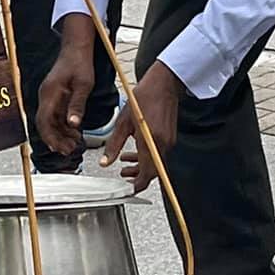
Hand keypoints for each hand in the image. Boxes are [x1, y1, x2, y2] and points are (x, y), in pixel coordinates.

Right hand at [35, 26, 96, 156]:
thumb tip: (73, 124)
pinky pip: (56, 117)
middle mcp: (46, 97)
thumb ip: (77, 104)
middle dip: (55, 139)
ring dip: (61, 135)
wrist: (76, 48)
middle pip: (45, 124)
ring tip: (75, 144)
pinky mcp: (55, 98)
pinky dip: (64, 127)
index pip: (43, 120)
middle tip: (70, 150)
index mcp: (49, 93)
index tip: (59, 148)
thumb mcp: (83, 85)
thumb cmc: (80, 63)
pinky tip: (75, 134)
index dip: (50, 136)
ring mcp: (50, 98)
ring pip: (51, 122)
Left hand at [102, 62, 182, 192]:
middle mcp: (163, 145)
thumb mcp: (123, 122)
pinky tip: (134, 152)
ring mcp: (168, 142)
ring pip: (155, 164)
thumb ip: (114, 145)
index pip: (147, 174)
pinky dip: (146, 157)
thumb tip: (105, 162)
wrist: (164, 84)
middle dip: (137, 177)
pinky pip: (158, 154)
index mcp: (150, 142)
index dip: (137, 185)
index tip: (128, 190)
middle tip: (123, 177)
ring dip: (140, 167)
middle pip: (152, 172)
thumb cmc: (144, 98)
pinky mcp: (169, 138)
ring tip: (124, 165)